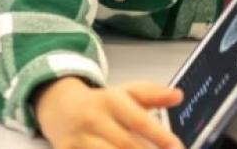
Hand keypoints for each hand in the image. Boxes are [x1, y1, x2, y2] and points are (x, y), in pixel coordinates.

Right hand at [35, 77, 183, 148]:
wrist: (58, 107)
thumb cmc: (99, 104)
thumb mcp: (125, 93)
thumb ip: (152, 94)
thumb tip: (178, 95)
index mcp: (109, 100)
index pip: (138, 120)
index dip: (159, 136)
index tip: (177, 147)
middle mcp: (93, 119)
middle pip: (126, 145)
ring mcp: (78, 139)